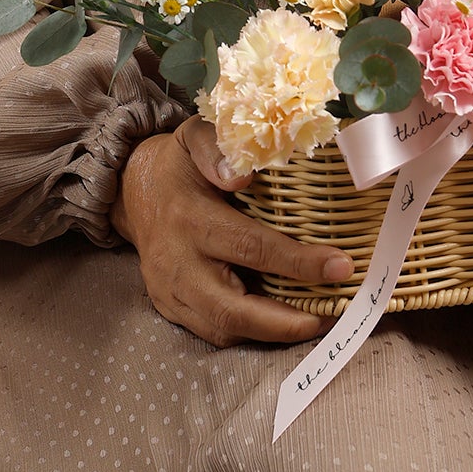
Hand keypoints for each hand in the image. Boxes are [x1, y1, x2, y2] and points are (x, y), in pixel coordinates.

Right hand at [111, 122, 356, 346]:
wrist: (131, 191)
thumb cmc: (177, 164)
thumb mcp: (193, 137)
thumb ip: (216, 149)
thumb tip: (244, 176)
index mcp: (189, 219)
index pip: (250, 247)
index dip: (297, 262)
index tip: (341, 266)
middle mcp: (177, 264)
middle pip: (232, 310)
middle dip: (285, 322)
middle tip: (332, 316)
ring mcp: (170, 292)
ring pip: (222, 330)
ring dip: (272, 334)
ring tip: (317, 320)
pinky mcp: (170, 308)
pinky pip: (211, 332)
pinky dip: (250, 333)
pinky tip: (281, 321)